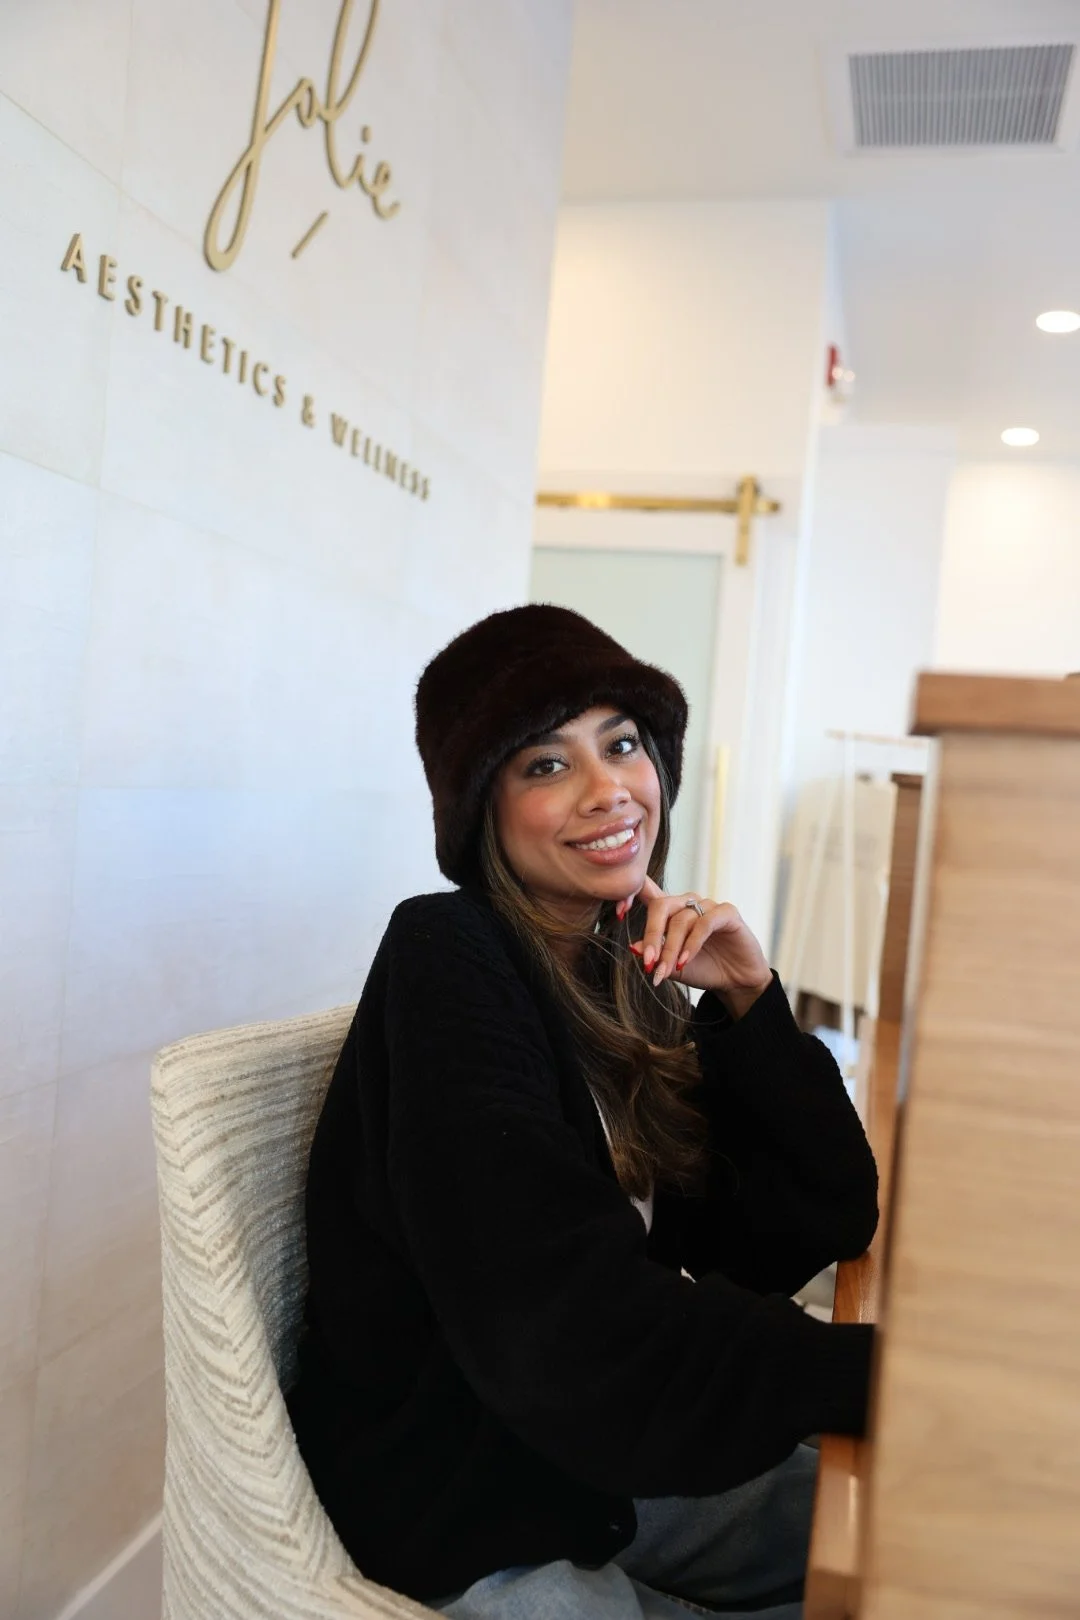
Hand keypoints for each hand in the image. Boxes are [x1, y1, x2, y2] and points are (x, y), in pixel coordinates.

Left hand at [617, 876, 772, 1015]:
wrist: (734, 982)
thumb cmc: (701, 969)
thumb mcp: (671, 965)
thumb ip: (654, 955)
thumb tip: (633, 947)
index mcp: (671, 911)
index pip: (647, 892)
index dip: (630, 895)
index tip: (617, 913)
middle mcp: (687, 903)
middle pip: (661, 906)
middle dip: (652, 935)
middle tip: (648, 962)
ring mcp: (708, 906)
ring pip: (681, 919)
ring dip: (672, 948)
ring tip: (668, 970)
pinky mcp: (727, 913)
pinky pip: (705, 923)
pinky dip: (692, 943)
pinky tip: (685, 961)